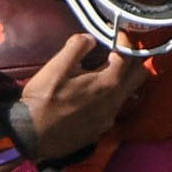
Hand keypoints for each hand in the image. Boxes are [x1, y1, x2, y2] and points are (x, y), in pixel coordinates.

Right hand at [14, 33, 141, 163]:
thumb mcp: (56, 68)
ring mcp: (109, 119)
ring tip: (105, 71)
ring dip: (123, 80)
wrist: (32, 137)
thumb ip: (76, 48)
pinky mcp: (100, 130)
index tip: (115, 34)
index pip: (129, 57)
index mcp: (107, 83)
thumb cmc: (42, 100)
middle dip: (133, 60)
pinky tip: (95, 95)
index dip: (124, 42)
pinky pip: (115, 109)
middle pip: (139, 76)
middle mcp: (115, 102)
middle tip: (117, 51)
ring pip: (128, 94)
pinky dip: (111, 97)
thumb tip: (91, 38)